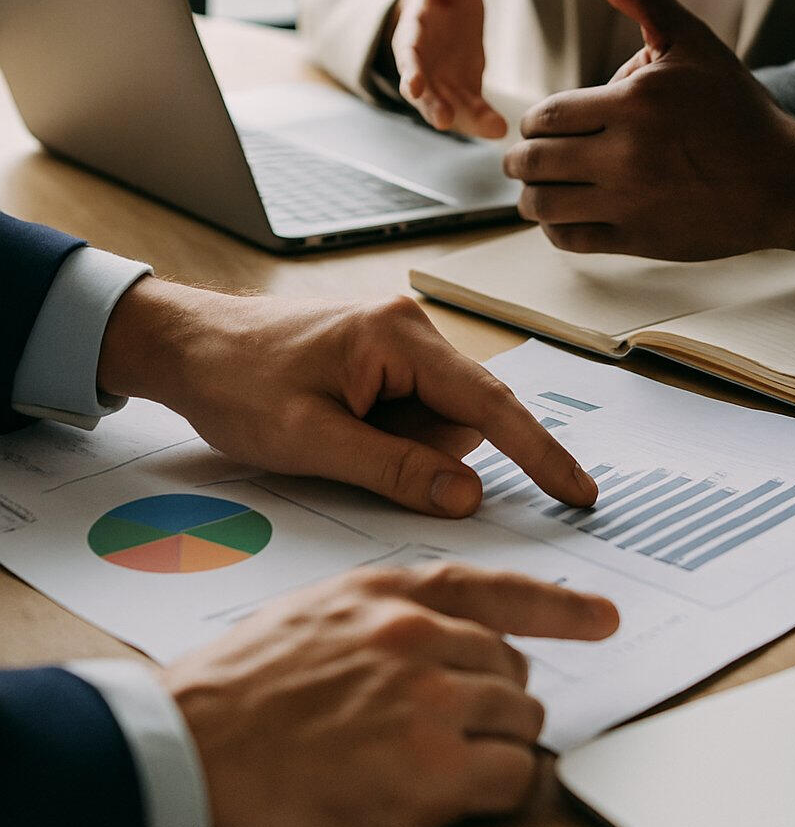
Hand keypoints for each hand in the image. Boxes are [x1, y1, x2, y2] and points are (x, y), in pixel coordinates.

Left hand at [98, 287, 597, 516]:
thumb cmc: (235, 381)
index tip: (577, 492)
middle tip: (347, 452)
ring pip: (437, 423)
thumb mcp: (311, 441)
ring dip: (398, 449)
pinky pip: (412, 415)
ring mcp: (397, 343)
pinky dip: (385, 438)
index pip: (490, 403)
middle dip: (422, 455)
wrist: (186, 346)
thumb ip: (395, 470)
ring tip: (329, 433)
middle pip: (462, 419)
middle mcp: (410, 330)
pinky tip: (336, 428)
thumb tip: (467, 496)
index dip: (539, 453)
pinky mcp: (383, 359)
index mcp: (399, 337)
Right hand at [161, 562, 618, 826]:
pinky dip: (498, 791)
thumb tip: (437, 638)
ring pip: (521, 722)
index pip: (495, 588)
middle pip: (511, 669)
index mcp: (387, 595)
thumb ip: (380, 619)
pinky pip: (512, 778)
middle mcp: (419, 638)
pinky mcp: (433, 774)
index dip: (558, 606)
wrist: (184, 755)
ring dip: (496, 747)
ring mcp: (431, 703)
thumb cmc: (232, 694)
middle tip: (450, 732)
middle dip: (494, 700)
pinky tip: (451, 798)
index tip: (603, 617)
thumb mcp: (310, 617)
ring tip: (436, 769)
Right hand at [390, 0, 506, 137]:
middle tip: (442, 120)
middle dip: (432, 106)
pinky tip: (501, 129)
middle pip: (424, 92)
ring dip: (463, 120)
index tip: (413, 87)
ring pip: (448, 107)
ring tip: (491, 129)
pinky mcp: (462, 98)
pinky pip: (472, 112)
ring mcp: (442, 87)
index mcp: (413, 37)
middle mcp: (422, 69)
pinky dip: (484, 121)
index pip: (408, 55)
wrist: (444, 26)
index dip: (410, 71)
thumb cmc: (445, 3)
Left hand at [504, 0, 794, 273]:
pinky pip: (571, 240)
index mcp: (634, 102)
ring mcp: (631, 201)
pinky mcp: (639, 239)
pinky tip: (562, 217)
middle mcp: (627, 154)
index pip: (547, 116)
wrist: (784, 180)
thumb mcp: (693, 44)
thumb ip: (644, 0)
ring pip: (544, 205)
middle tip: (522, 158)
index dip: (532, 122)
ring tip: (535, 189)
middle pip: (536, 161)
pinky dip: (554, 230)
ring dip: (529, 197)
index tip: (539, 125)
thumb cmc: (737, 109)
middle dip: (520, 159)